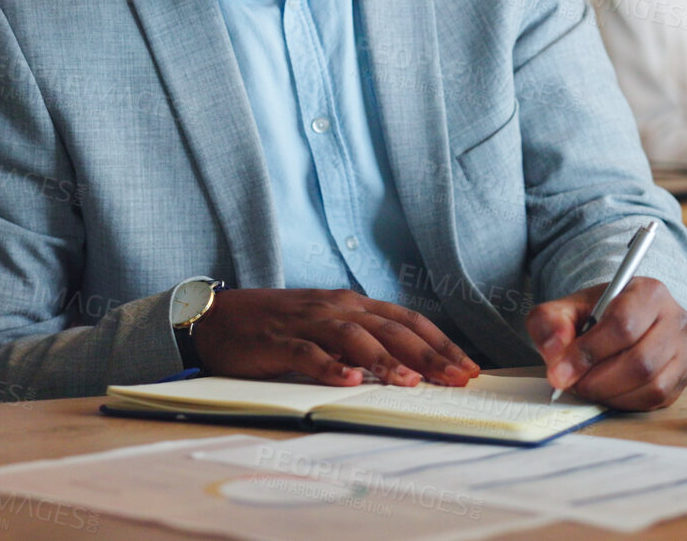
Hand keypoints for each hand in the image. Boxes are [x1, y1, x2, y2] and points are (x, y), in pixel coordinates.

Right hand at [191, 288, 479, 387]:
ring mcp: (307, 323)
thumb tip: (409, 367)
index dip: (440, 343)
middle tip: (458, 378)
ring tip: (411, 382)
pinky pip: (307, 353)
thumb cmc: (278, 326)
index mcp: (352, 304)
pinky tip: (349, 381)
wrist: (217, 317)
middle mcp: (336, 308)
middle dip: (428, 354)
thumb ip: (362, 340)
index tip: (468, 367)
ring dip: (385, 360)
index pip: (407, 321)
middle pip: (391, 328)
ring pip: (354, 337)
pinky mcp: (278, 341)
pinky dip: (330, 367)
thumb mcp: (328, 326)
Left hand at [527, 277, 686, 410]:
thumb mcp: (566, 309)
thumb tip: (554, 350)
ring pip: (652, 384)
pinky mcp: (682, 376)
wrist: (619, 319)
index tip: (561, 369)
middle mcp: (675, 318)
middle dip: (598, 380)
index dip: (588, 352)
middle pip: (641, 361)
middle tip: (571, 383)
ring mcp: (684, 350)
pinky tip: (607, 391)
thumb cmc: (596, 314)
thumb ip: (551, 322)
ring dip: (610, 393)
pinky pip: (656, 399)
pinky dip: (625, 401)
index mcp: (649, 292)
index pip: (624, 325)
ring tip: (587, 385)